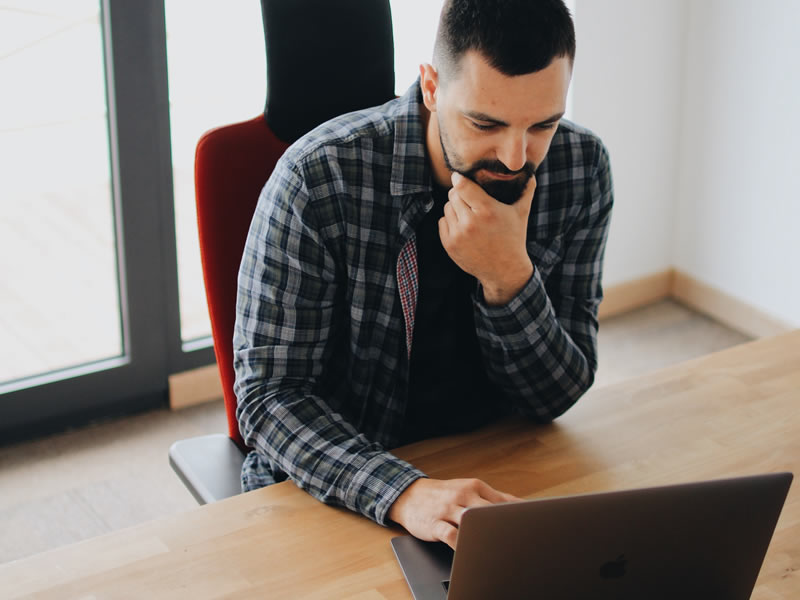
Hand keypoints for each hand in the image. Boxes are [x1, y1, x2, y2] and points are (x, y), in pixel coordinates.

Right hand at [388, 478, 521, 549]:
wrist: (409, 495)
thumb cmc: (444, 494)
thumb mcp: (469, 489)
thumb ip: (495, 497)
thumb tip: (522, 504)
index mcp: (474, 487)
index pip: (502, 501)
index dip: (517, 516)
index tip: (529, 529)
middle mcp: (462, 495)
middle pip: (489, 511)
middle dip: (504, 526)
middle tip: (517, 541)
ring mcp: (448, 509)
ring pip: (470, 520)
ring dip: (483, 533)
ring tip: (496, 547)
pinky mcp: (435, 523)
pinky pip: (450, 535)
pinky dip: (461, 544)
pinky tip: (468, 551)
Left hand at [439, 172, 535, 305]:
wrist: (504, 270)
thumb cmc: (514, 238)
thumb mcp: (522, 213)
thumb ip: (527, 190)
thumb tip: (531, 172)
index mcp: (487, 211)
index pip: (462, 186)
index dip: (459, 179)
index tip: (459, 176)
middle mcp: (470, 223)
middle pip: (453, 194)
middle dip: (460, 193)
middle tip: (469, 198)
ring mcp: (458, 235)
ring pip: (447, 207)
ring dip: (455, 207)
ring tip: (468, 214)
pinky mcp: (449, 245)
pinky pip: (442, 221)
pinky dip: (450, 221)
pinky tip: (463, 226)